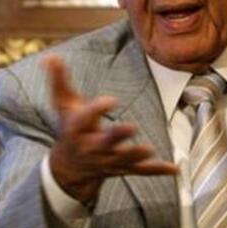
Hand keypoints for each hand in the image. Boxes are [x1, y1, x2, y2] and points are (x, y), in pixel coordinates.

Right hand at [44, 55, 177, 203]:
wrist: (70, 167)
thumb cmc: (71, 128)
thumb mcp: (63, 104)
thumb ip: (59, 80)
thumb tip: (50, 56)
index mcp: (78, 129)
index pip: (86, 118)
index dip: (97, 109)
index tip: (110, 99)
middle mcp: (92, 147)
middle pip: (105, 142)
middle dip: (117, 136)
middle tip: (132, 127)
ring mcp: (109, 160)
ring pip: (124, 159)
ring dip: (136, 155)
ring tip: (149, 149)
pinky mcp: (123, 168)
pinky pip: (141, 171)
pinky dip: (157, 170)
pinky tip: (175, 169)